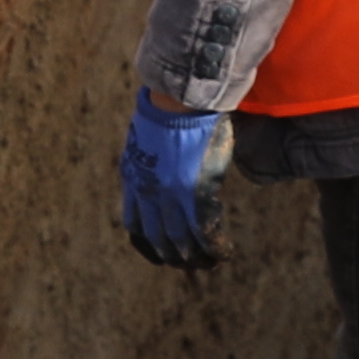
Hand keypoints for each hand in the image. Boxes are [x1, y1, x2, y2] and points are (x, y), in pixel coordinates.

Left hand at [120, 103, 230, 270]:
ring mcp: (169, 194)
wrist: (181, 95)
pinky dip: (214, 247)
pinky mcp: (193, 192)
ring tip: (211, 262)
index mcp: (134, 177)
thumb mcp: (152, 133)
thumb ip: (155, 154)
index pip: (134, 224)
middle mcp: (147, 191)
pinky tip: (224, 252)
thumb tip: (166, 154)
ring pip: (181, 241)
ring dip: (197, 257)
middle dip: (174, 256)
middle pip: (157, 238)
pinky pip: (204, 231)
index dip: (147, 244)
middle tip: (191, 264)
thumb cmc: (172, 105)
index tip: (159, 254)